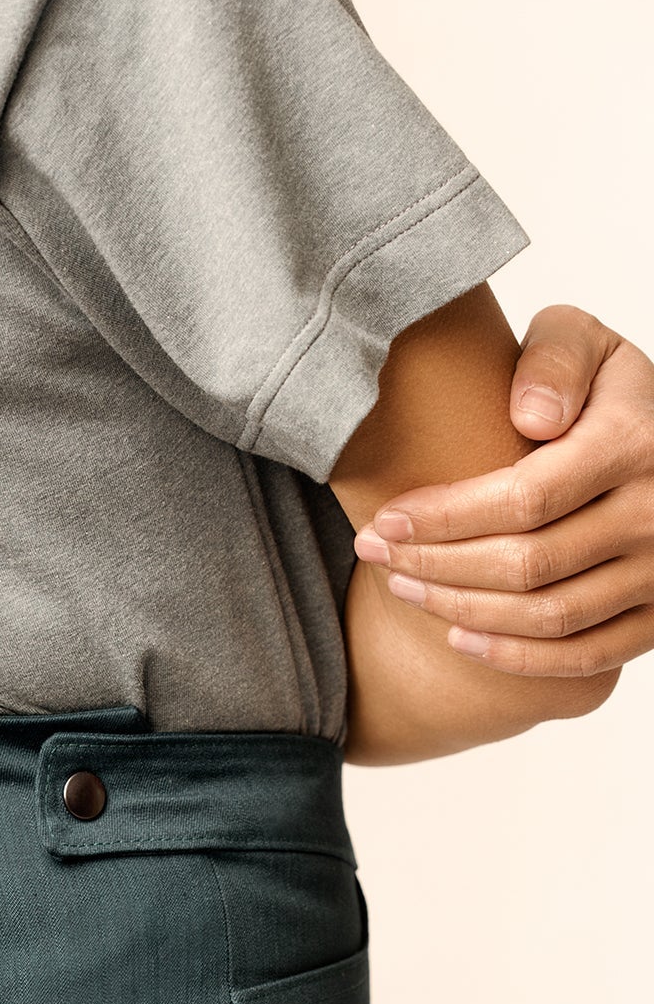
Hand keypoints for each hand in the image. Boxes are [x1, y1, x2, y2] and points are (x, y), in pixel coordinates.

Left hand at [351, 304, 653, 680]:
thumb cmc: (606, 395)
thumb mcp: (588, 346)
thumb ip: (556, 357)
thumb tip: (531, 417)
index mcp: (634, 444)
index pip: (525, 498)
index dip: (445, 518)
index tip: (384, 520)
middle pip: (528, 564)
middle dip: (437, 565)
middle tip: (375, 557)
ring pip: (548, 616)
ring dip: (461, 610)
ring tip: (404, 587)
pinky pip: (583, 655)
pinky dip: (515, 657)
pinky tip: (458, 637)